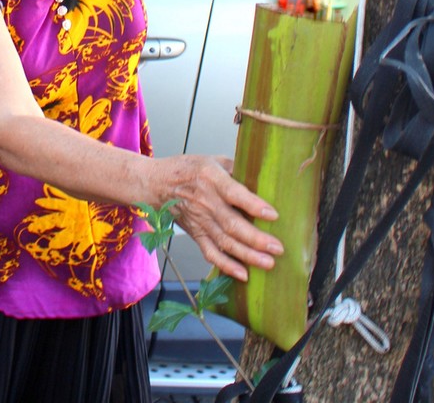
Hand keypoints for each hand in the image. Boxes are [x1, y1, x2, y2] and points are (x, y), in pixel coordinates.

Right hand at [149, 155, 282, 281]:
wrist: (156, 184)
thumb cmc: (187, 169)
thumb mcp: (213, 159)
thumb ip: (238, 168)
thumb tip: (265, 177)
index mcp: (211, 178)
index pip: (234, 193)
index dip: (253, 205)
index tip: (273, 215)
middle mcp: (205, 202)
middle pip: (232, 224)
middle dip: (256, 239)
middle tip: (277, 248)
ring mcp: (200, 221)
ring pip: (225, 242)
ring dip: (247, 255)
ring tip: (268, 263)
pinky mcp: (195, 234)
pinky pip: (211, 253)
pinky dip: (226, 265)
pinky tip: (243, 274)